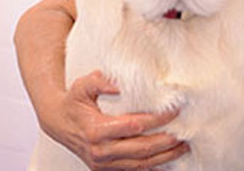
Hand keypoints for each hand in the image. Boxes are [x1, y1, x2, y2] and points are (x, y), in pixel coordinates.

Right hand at [42, 70, 188, 170]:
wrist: (57, 122)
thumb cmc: (74, 102)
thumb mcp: (82, 85)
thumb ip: (100, 81)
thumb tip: (119, 85)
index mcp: (96, 131)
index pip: (134, 126)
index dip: (156, 119)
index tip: (174, 110)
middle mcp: (100, 151)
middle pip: (141, 149)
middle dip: (166, 142)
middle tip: (185, 133)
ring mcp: (103, 164)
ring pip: (140, 165)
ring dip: (164, 157)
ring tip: (183, 146)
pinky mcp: (105, 169)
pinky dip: (152, 167)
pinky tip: (168, 160)